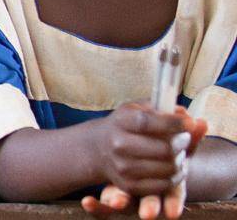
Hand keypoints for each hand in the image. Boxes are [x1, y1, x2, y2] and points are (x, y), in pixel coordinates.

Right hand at [77, 105, 191, 218]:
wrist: (99, 148)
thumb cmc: (130, 125)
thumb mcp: (143, 110)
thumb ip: (169, 112)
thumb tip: (196, 123)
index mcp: (122, 121)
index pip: (148, 122)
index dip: (172, 123)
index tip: (189, 123)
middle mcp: (118, 144)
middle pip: (165, 149)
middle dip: (183, 143)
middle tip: (185, 138)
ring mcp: (122, 167)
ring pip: (168, 168)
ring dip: (181, 160)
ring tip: (178, 153)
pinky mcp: (128, 185)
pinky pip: (164, 185)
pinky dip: (175, 177)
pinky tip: (173, 167)